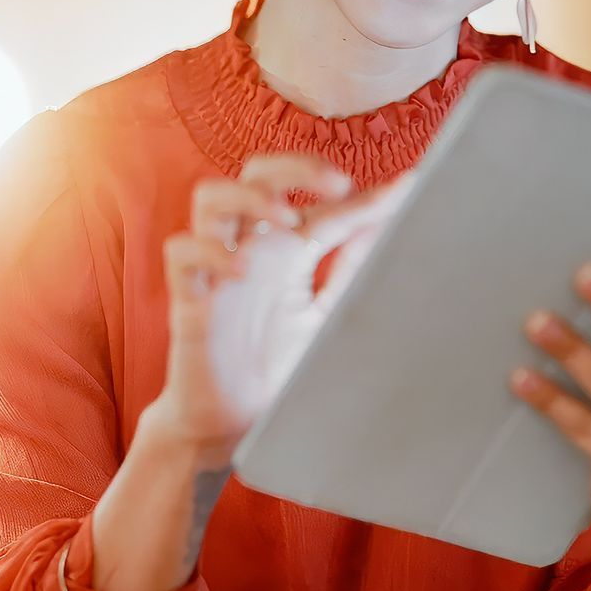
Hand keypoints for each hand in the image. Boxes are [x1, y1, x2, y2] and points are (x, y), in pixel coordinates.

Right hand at [148, 153, 412, 457]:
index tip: (409, 187)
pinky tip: (241, 271)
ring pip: (210, 196)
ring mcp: (216, 268)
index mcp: (288, 250)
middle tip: (339, 185)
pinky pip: (181, 251)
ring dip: (248, 196)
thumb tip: (393, 223)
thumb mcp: (328, 311)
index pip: (323, 204)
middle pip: (259, 171)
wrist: (231, 425)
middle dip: (297, 166)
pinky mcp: (187, 298)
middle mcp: (252, 248)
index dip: (365, 194)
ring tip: (286, 218)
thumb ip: (353, 267)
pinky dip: (209, 251)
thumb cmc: (275, 365)